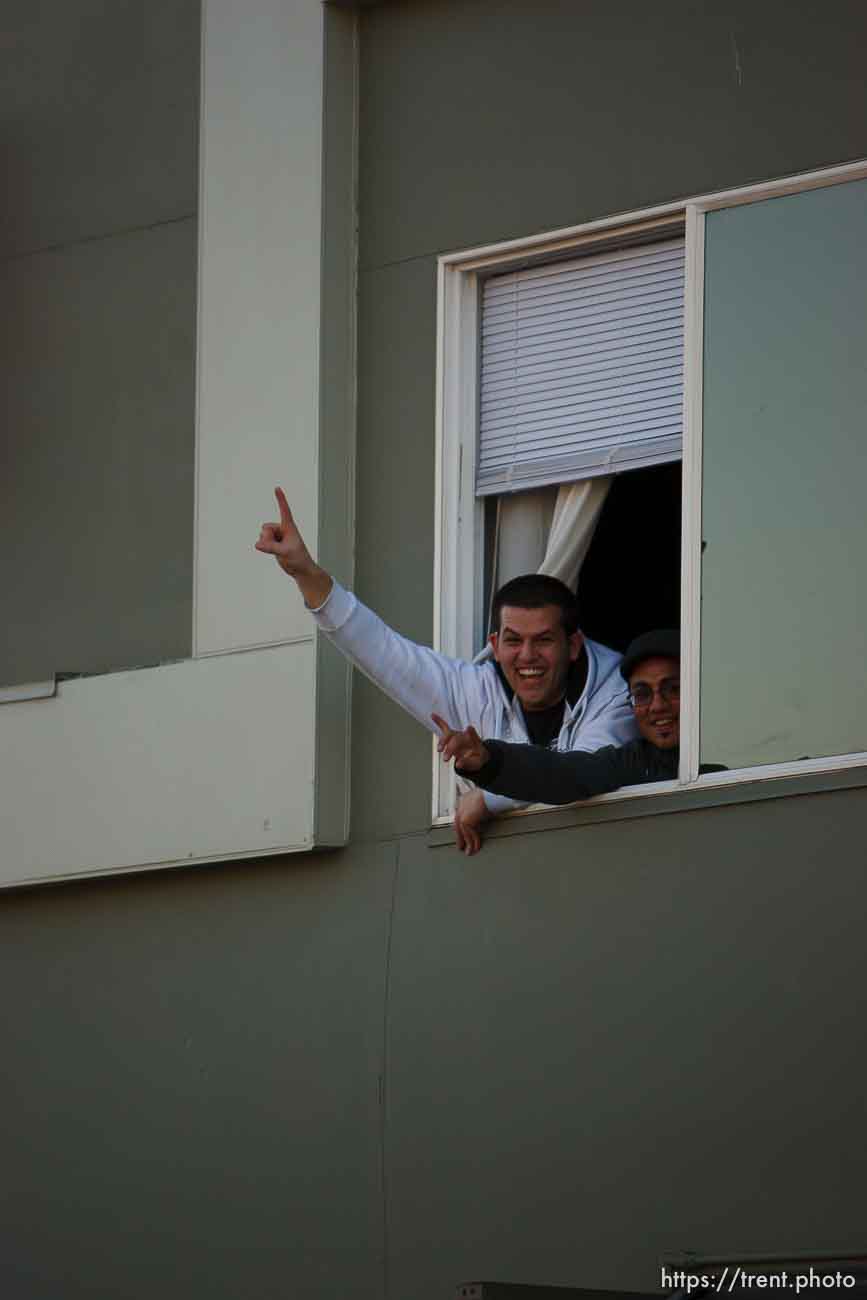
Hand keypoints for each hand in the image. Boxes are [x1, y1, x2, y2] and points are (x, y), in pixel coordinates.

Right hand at [255, 487, 331, 606]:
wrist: (301, 569)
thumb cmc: (298, 559)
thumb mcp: (284, 553)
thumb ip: (270, 548)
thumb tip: (257, 544)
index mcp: (289, 527)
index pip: (284, 510)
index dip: (281, 499)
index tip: (277, 487)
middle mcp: (282, 529)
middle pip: (265, 528)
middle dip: (267, 538)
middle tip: (281, 547)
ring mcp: (277, 535)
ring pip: (262, 535)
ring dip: (266, 544)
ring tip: (280, 550)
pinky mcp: (273, 542)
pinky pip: (261, 542)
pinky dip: (265, 547)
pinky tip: (276, 552)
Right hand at [431, 713, 490, 771]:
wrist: (477, 756)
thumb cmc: (477, 758)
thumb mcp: (476, 763)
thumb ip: (467, 763)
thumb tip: (458, 764)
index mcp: (474, 741)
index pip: (473, 735)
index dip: (470, 732)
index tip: (468, 728)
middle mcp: (466, 736)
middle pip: (457, 739)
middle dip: (450, 748)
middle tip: (445, 758)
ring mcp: (458, 735)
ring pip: (449, 735)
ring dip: (443, 741)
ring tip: (439, 750)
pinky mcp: (451, 735)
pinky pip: (445, 727)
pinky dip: (439, 721)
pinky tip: (433, 715)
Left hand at [453, 788, 489, 856]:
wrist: (489, 795)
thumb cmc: (490, 797)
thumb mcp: (484, 804)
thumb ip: (480, 811)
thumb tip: (483, 818)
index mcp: (464, 801)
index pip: (459, 818)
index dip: (461, 829)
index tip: (463, 836)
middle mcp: (460, 807)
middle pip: (458, 826)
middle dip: (460, 838)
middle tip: (461, 847)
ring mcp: (461, 814)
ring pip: (463, 832)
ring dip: (468, 843)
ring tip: (469, 852)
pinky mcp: (464, 820)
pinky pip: (469, 834)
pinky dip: (473, 842)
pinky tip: (476, 848)